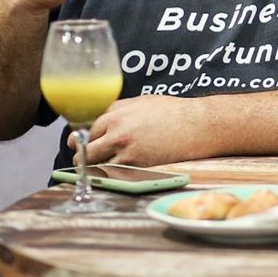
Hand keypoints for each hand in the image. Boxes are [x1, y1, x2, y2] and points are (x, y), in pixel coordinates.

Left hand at [74, 95, 211, 166]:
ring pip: (98, 166)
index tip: (79, 144)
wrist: (198, 125)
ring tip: (97, 169)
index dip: (82, 139)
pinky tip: (114, 174)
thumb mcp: (142, 101)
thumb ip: (119, 108)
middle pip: (86, 151)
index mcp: (116, 116)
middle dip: (82, 156)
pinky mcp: (139, 167)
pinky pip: (116, 175)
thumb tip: (104, 117)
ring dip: (96, 168)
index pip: (87, 131)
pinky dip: (112, 175)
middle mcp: (117, 134)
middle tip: (82, 159)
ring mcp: (127, 153)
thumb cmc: (175, 112)